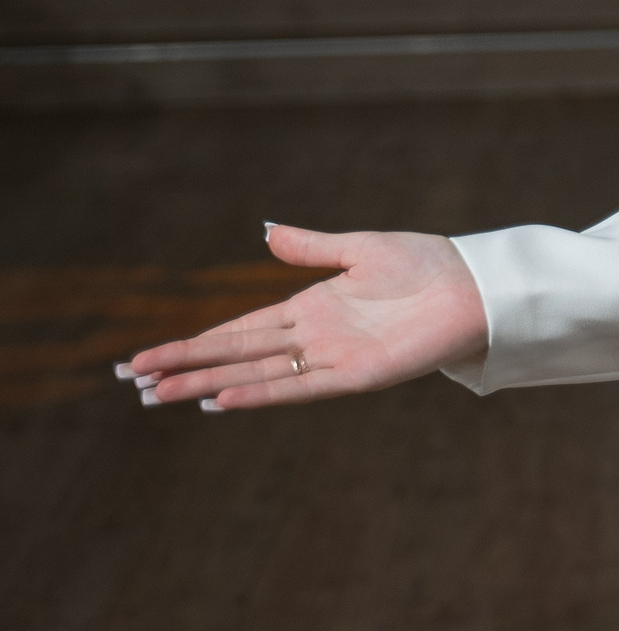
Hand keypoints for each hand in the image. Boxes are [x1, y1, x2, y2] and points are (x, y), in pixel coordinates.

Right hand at [119, 226, 486, 411]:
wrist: (476, 284)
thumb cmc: (427, 263)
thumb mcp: (360, 248)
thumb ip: (310, 247)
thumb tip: (264, 231)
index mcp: (310, 307)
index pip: (237, 329)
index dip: (192, 343)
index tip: (145, 357)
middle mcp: (313, 337)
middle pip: (235, 354)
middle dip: (183, 368)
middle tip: (131, 383)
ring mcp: (332, 358)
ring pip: (256, 375)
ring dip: (208, 385)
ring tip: (159, 397)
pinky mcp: (357, 375)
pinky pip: (301, 387)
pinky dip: (262, 393)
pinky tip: (223, 399)